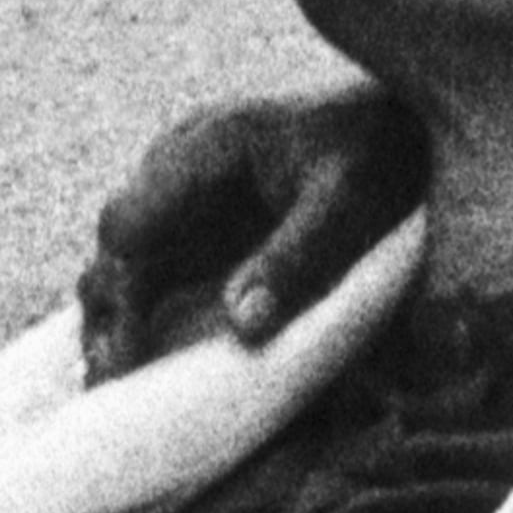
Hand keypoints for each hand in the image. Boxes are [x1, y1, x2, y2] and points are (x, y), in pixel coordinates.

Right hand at [75, 86, 419, 376]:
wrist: (401, 130)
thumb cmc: (377, 155)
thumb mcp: (347, 203)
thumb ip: (295, 257)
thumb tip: (242, 326)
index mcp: (206, 145)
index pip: (129, 222)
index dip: (122, 290)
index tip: (131, 353)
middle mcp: (180, 166)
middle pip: (117, 247)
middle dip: (110, 313)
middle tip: (113, 382)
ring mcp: (186, 195)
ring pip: (127, 262)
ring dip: (118, 318)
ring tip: (114, 381)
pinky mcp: (202, 225)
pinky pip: (157, 271)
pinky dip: (145, 313)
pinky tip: (142, 360)